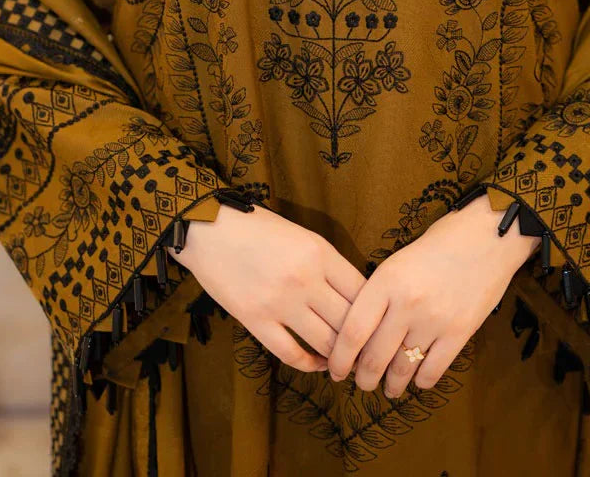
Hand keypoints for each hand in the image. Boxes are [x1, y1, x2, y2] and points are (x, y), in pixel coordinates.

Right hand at [168, 202, 367, 372]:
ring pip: (326, 342)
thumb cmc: (257, 226)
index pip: (362, 291)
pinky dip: (309, 363)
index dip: (376, 312)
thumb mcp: (301, 235)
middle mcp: (305, 280)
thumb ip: (326, 263)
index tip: (381, 324)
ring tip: (347, 363)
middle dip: (364, 341)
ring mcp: (281, 303)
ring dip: (340, 357)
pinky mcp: (256, 320)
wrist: (209, 228)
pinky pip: (291, 353)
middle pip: (350, 321)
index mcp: (320, 253)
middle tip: (371, 352)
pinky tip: (318, 363)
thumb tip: (353, 293)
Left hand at [327, 192, 539, 397]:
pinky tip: (417, 378)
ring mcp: (435, 320)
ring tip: (389, 388)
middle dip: (363, 378)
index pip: (353, 331)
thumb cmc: (438, 244)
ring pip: (402, 369)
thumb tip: (360, 333)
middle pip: (375, 357)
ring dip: (392, 385)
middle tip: (360, 383)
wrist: (486, 236)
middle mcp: (407, 303)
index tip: (334, 369)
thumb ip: (379, 294)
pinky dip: (421, 381)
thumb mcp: (398, 261)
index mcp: (386, 281)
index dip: (340, 357)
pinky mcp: (460, 333)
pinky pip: (432, 371)